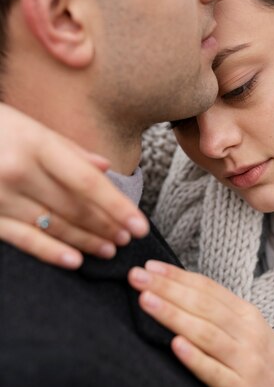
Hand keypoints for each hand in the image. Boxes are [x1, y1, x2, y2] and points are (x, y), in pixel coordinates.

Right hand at [0, 104, 148, 267]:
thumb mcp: (29, 125)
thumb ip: (68, 148)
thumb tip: (104, 168)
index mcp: (35, 143)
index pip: (87, 181)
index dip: (117, 206)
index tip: (141, 225)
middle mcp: (19, 170)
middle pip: (74, 206)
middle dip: (105, 225)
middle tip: (128, 239)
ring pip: (53, 225)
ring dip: (85, 240)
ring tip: (110, 249)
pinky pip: (22, 238)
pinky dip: (49, 251)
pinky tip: (74, 261)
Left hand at [129, 261, 273, 386]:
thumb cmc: (265, 366)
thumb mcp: (249, 332)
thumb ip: (219, 314)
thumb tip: (177, 294)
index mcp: (247, 314)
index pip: (207, 288)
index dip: (177, 276)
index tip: (149, 267)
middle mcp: (248, 332)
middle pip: (202, 305)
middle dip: (167, 288)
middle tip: (136, 276)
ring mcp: (246, 361)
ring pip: (206, 333)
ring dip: (174, 315)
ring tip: (146, 301)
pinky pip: (215, 373)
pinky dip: (196, 358)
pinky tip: (175, 345)